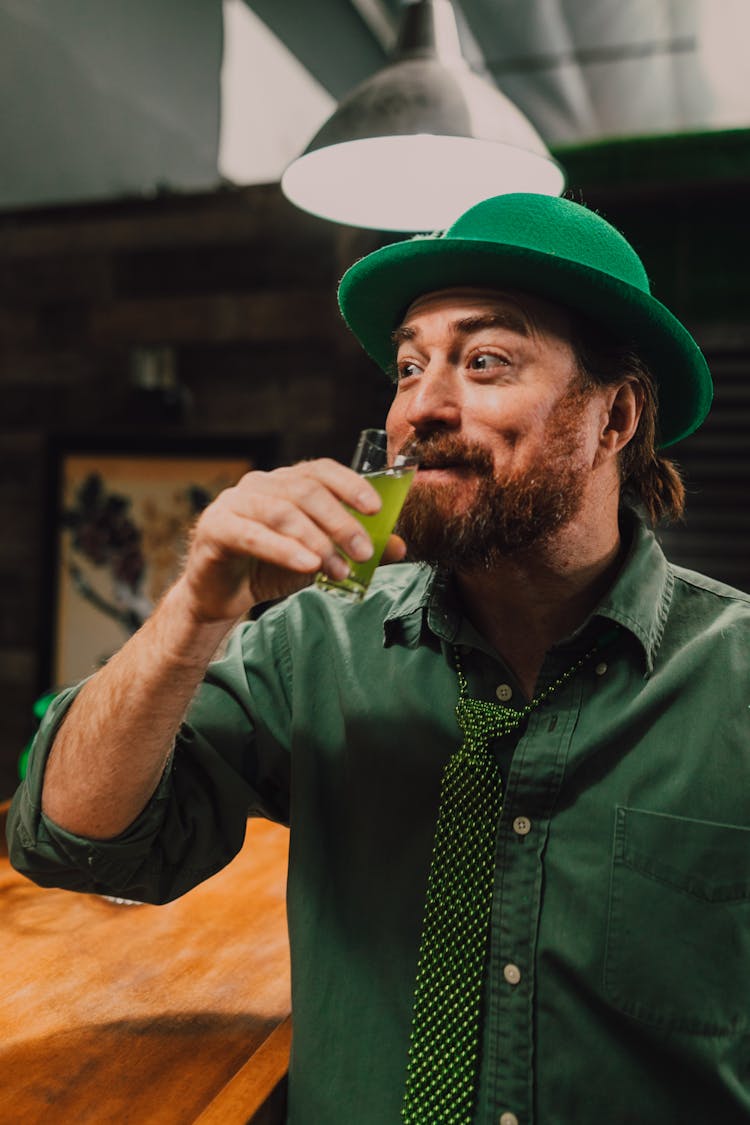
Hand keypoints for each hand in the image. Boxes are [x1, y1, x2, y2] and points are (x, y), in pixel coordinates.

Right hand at [176, 459, 405, 621]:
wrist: (221, 595)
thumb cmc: (269, 567)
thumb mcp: (319, 557)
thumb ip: (356, 548)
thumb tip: (399, 546)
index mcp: (285, 482)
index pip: (321, 471)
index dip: (350, 485)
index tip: (376, 509)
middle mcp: (260, 484)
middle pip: (304, 491)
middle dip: (340, 521)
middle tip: (364, 552)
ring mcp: (234, 503)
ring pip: (282, 512)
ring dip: (317, 541)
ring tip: (339, 569)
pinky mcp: (216, 528)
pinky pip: (253, 536)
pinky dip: (284, 550)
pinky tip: (307, 565)